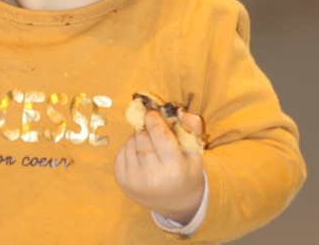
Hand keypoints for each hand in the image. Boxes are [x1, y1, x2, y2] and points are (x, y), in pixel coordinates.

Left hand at [115, 110, 203, 224]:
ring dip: (138, 137)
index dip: (154, 119)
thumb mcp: (196, 153)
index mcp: (174, 169)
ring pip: (131, 142)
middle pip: (143, 137)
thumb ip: (193, 129)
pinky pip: (122, 151)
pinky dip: (129, 147)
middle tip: (153, 130)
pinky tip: (140, 155)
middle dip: (147, 128)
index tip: (153, 113)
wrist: (176, 205)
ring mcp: (134, 181)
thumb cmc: (186, 173)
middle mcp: (152, 177)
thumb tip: (183, 113)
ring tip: (149, 145)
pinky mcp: (122, 181)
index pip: (159, 134)